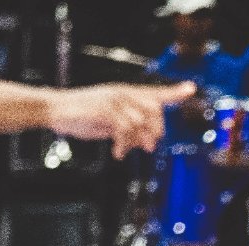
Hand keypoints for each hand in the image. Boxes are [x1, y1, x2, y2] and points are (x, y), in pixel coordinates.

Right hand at [48, 82, 195, 157]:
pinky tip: (118, 153)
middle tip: (149, 147)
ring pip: (140, 122)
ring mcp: (113, 100)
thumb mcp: (110, 122)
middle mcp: (122, 94)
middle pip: (153, 111)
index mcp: (125, 94)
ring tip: (127, 150)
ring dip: (137, 141)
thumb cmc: (82, 116)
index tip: (192, 89)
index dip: (174, 92)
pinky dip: (124, 144)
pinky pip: (124, 129)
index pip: (154, 92)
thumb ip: (128, 128)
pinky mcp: (104, 110)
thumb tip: (146, 142)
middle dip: (156, 131)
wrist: (56, 110)